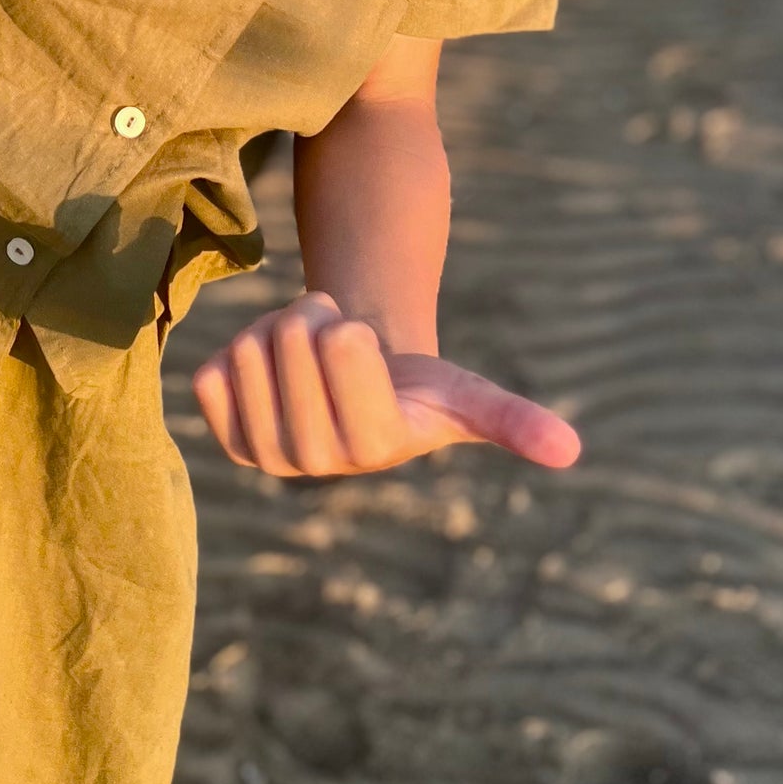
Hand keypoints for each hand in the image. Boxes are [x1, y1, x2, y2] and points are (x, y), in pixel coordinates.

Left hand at [191, 291, 580, 477]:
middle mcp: (314, 465)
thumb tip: (572, 451)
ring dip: (276, 331)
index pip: (339, 341)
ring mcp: (265, 457)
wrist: (357, 389)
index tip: (369, 350)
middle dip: (312, 318)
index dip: (350, 325)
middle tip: (335, 345)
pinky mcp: (226, 440)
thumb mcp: (463, 394)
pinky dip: (239, 351)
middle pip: (288, 338)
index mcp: (374, 447)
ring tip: (307, 357)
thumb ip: (512, 421)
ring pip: (246, 348)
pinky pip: (210, 371)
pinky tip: (272, 374)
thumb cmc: (415, 386)